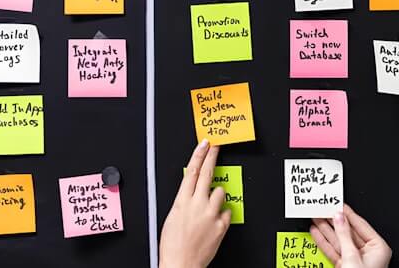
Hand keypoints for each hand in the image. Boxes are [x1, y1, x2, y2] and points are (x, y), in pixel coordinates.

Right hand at [159, 140, 230, 267]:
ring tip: (209, 209)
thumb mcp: (172, 218)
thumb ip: (184, 203)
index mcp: (182, 202)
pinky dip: (221, 215)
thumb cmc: (172, 246)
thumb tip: (191, 195)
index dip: (199, 155)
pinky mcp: (221, 225)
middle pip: (208, 174)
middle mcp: (197, 205)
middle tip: (217, 147)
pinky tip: (214, 222)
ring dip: (216, 196)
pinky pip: (226, 212)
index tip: (205, 144)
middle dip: (212, 157)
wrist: (181, 265)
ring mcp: (211, 214)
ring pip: (221, 192)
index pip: (192, 171)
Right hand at [310, 204, 391, 267]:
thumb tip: (339, 217)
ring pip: (338, 240)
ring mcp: (355, 260)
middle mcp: (368, 253)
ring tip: (315, 218)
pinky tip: (316, 233)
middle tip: (322, 209)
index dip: (347, 213)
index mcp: (378, 247)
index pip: (360, 224)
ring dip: (326, 229)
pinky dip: (324, 242)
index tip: (337, 203)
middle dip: (333, 221)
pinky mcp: (345, 267)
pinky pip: (334, 251)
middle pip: (347, 232)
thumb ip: (344, 235)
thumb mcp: (352, 257)